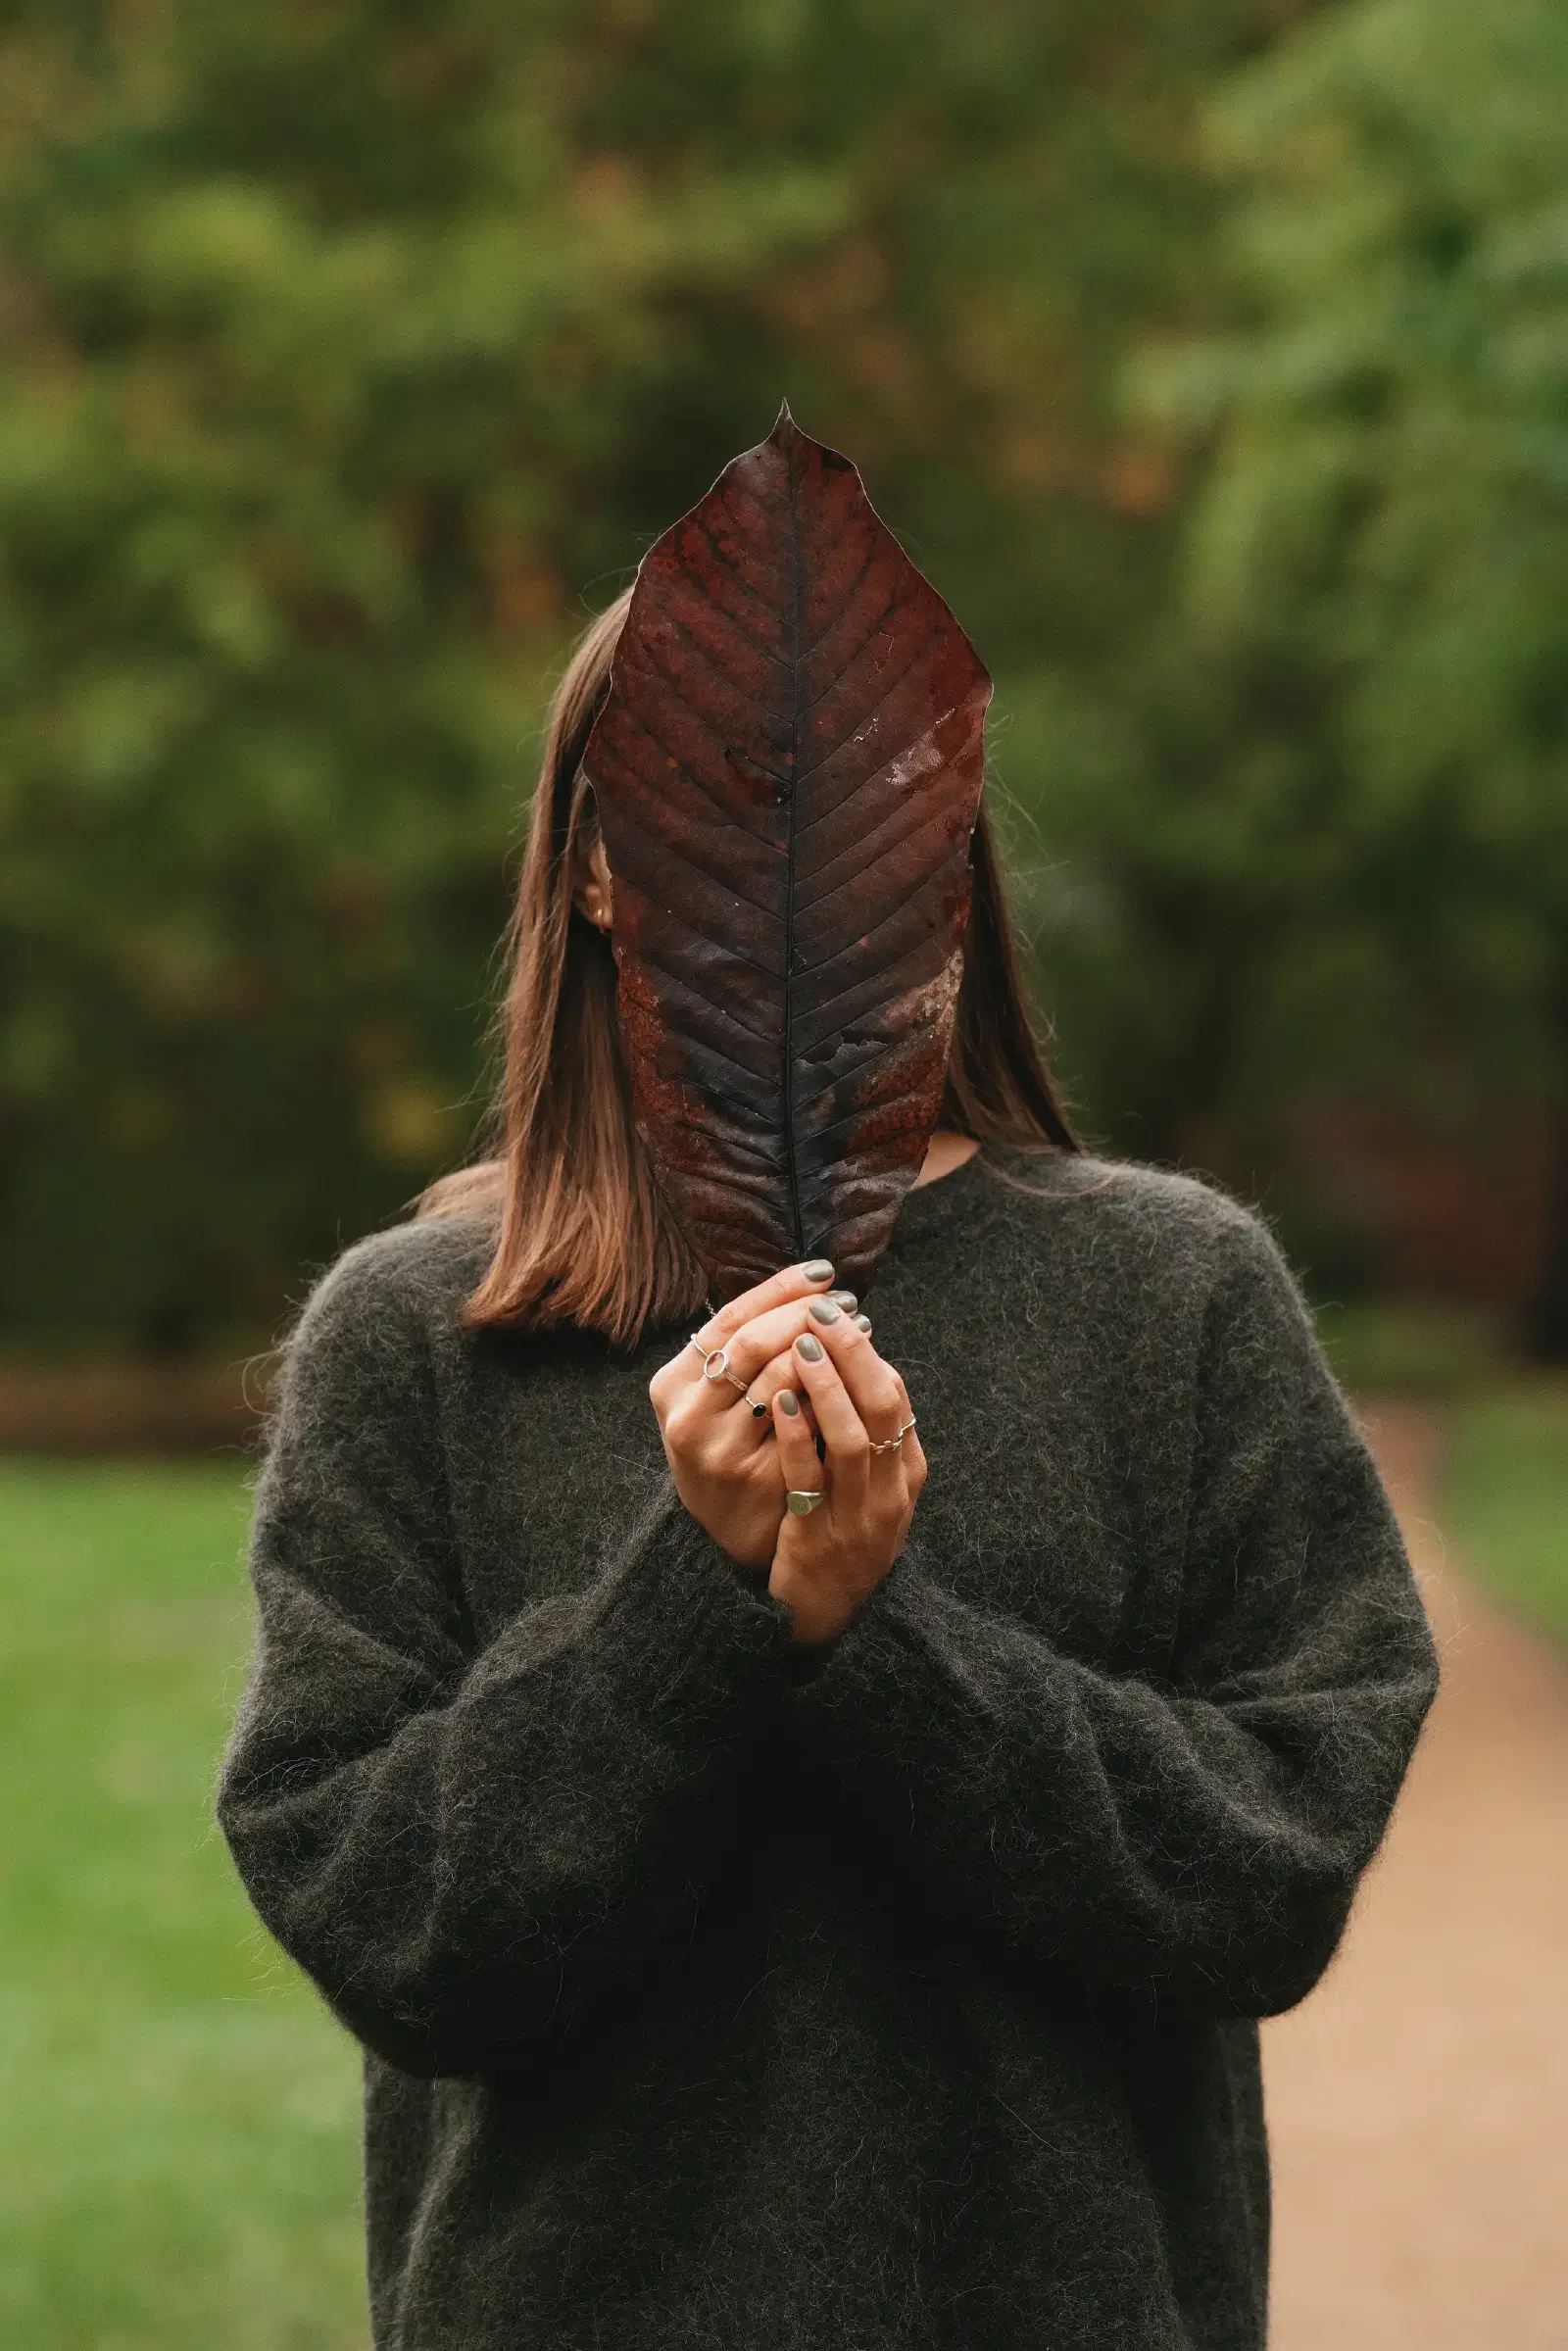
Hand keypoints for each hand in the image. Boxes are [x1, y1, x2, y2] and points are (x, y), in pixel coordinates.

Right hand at [647, 1260, 839, 1568]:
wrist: (731, 1526)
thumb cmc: (729, 1444)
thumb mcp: (713, 1396)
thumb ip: (740, 1348)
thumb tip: (801, 1285)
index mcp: (672, 1383)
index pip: (730, 1317)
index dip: (780, 1288)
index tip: (824, 1272)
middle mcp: (687, 1414)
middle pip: (753, 1341)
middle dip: (805, 1314)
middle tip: (845, 1303)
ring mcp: (720, 1448)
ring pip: (781, 1376)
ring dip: (827, 1348)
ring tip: (859, 1333)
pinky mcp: (756, 1476)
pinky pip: (805, 1420)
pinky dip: (832, 1392)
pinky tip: (857, 1378)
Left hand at [768, 1307, 925, 1646]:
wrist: (824, 1618)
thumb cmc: (839, 1535)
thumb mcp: (868, 1486)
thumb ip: (864, 1432)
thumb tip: (847, 1361)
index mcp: (904, 1473)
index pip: (897, 1399)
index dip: (869, 1353)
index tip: (841, 1314)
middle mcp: (889, 1493)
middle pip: (883, 1408)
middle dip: (853, 1354)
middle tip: (824, 1311)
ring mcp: (857, 1516)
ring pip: (852, 1439)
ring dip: (827, 1386)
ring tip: (802, 1344)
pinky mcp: (818, 1536)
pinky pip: (809, 1478)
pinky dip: (796, 1434)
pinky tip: (778, 1400)